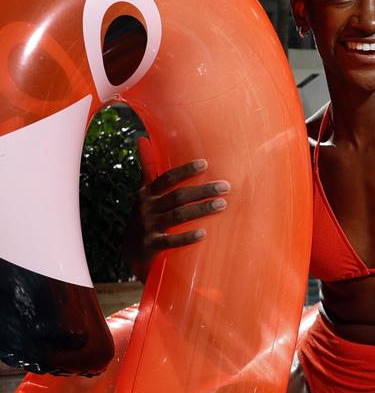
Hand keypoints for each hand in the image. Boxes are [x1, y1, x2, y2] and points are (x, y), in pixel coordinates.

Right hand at [123, 137, 229, 280]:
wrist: (130, 253)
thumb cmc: (143, 218)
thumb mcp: (143, 193)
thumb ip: (147, 169)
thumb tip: (142, 139)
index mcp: (146, 193)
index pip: (167, 178)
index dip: (185, 171)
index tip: (205, 164)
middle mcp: (146, 208)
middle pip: (178, 196)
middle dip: (202, 191)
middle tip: (226, 187)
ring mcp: (148, 227)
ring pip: (178, 216)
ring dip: (201, 210)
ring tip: (222, 205)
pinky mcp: (151, 246)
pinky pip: (171, 241)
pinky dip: (187, 237)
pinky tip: (203, 233)